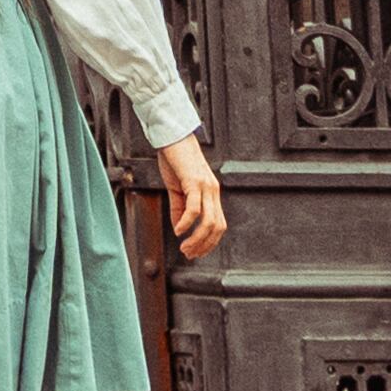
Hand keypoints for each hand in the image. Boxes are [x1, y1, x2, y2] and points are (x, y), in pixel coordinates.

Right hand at [154, 132, 225, 257]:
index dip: (208, 242)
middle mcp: (212, 191)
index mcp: (211, 193)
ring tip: (184, 247)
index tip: (194, 252)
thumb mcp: (176, 188)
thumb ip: (179, 208)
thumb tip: (180, 229)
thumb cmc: (174, 159)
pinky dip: (187, 223)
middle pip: (217, 227)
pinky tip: (178, 230)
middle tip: (189, 254)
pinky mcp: (194, 181)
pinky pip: (194, 208)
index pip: (218, 224)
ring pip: (209, 221)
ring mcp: (205, 186)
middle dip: (204, 245)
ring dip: (196, 239)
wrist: (172, 135)